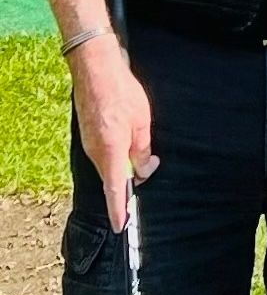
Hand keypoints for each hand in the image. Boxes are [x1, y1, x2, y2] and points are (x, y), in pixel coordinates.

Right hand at [69, 36, 157, 231]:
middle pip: (114, 178)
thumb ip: (141, 150)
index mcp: (111, 152)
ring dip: (124, 163)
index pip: (115, 190)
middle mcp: (96, 152)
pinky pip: (103, 153)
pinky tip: (127, 138)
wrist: (95, 68)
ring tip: (140, 147)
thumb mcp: (141, 123)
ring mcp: (89, 144)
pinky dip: (116, 153)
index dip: (119, 210)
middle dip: (130, 179)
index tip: (122, 226)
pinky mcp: (88, 135)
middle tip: (149, 164)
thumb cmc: (122, 93)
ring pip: (109, 165)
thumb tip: (141, 168)